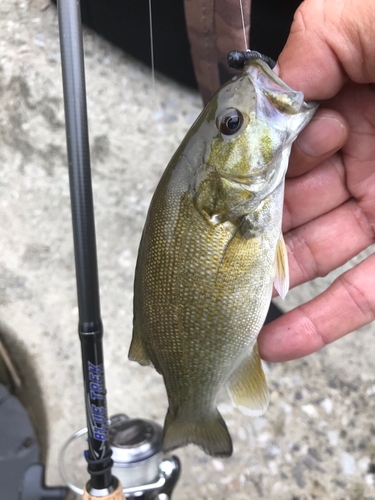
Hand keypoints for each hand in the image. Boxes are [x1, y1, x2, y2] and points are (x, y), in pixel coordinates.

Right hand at [258, 0, 374, 361]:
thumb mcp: (368, 15)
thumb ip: (310, 50)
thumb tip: (261, 103)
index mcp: (350, 102)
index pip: (280, 148)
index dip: (255, 169)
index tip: (231, 187)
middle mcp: (364, 157)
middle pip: (290, 207)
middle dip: (253, 231)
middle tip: (219, 252)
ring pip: (317, 256)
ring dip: (274, 284)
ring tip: (232, 304)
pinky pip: (362, 293)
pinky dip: (319, 321)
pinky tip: (278, 342)